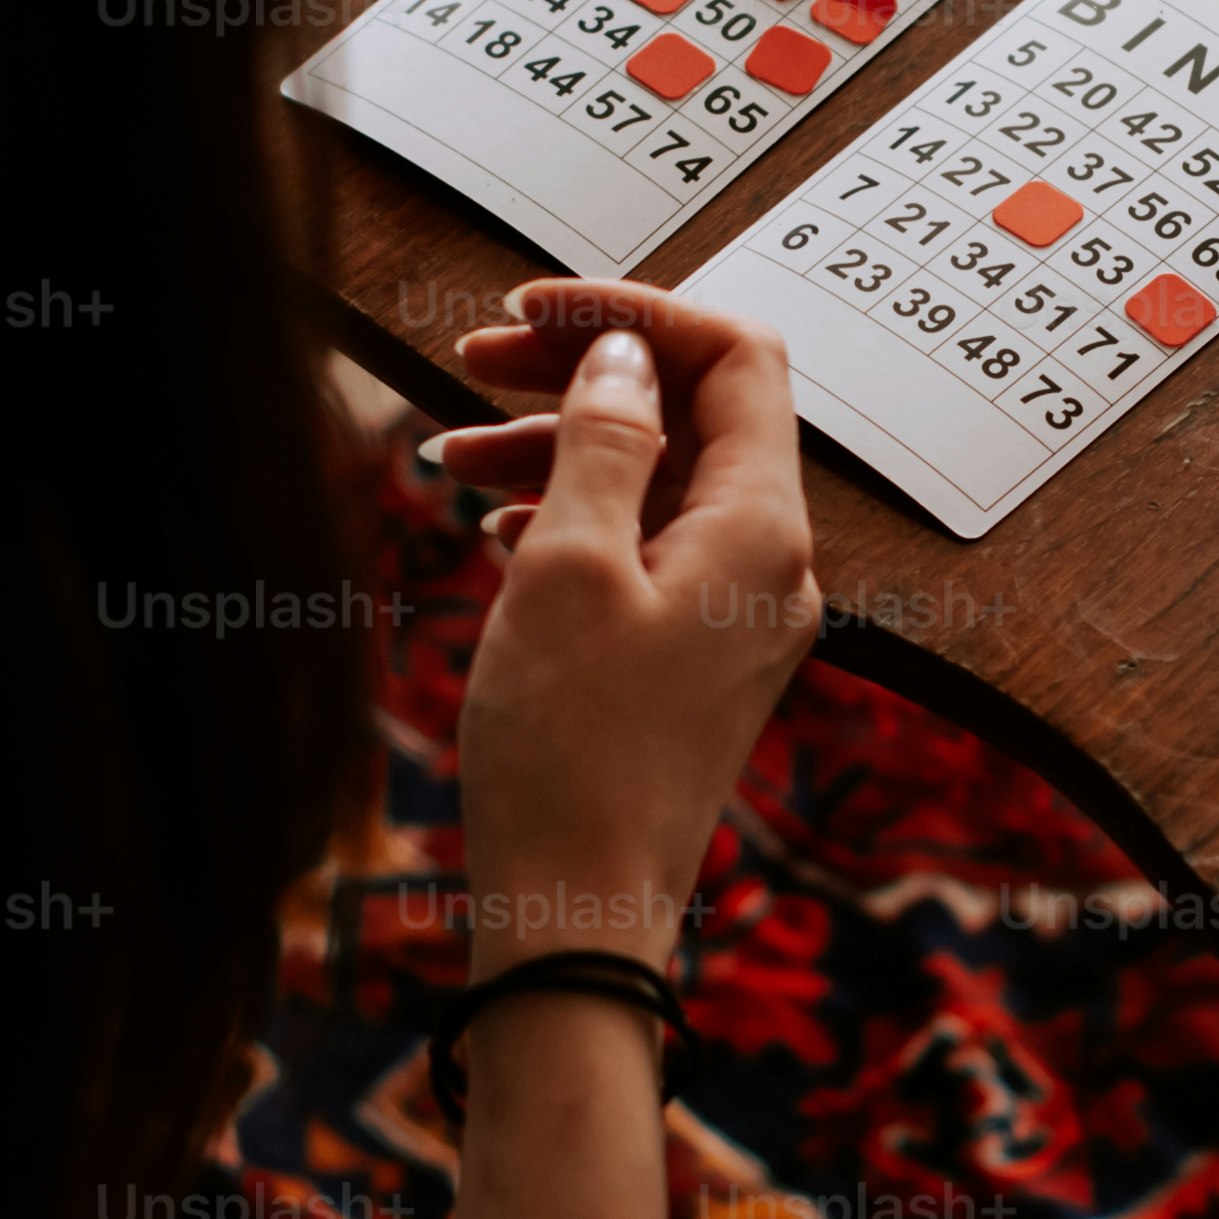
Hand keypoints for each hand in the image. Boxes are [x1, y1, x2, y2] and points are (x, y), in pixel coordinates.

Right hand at [425, 284, 818, 968]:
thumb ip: (601, 440)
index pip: (734, 359)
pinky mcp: (695, 659)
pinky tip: (494, 534)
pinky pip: (642, 553)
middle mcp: (771, 563)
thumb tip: (626, 356)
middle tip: (470, 362)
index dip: (634, 313)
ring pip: (654, 484)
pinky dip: (571, 521)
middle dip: (581, 377)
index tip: (531, 308)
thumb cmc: (570, 751)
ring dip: (557, 450)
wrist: (579, 910)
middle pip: (692, 415)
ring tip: (446, 458)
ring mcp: (738, 615)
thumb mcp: (567, 567)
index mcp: (760, 526)